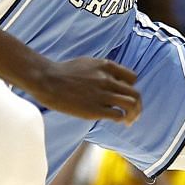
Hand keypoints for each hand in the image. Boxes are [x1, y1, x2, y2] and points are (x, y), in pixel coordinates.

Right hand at [22, 56, 141, 122]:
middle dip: (137, 106)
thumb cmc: (64, 72)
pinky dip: (121, 119)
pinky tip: (117, 121)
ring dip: (133, 115)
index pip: (133, 79)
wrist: (47, 80)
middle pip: (135, 94)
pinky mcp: (95, 109)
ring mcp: (102, 95)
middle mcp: (107, 80)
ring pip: (131, 105)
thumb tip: (114, 81)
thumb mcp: (88, 63)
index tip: (124, 96)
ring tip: (129, 121)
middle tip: (134, 114)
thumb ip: (103, 70)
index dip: (130, 88)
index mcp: (106, 66)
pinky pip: (118, 115)